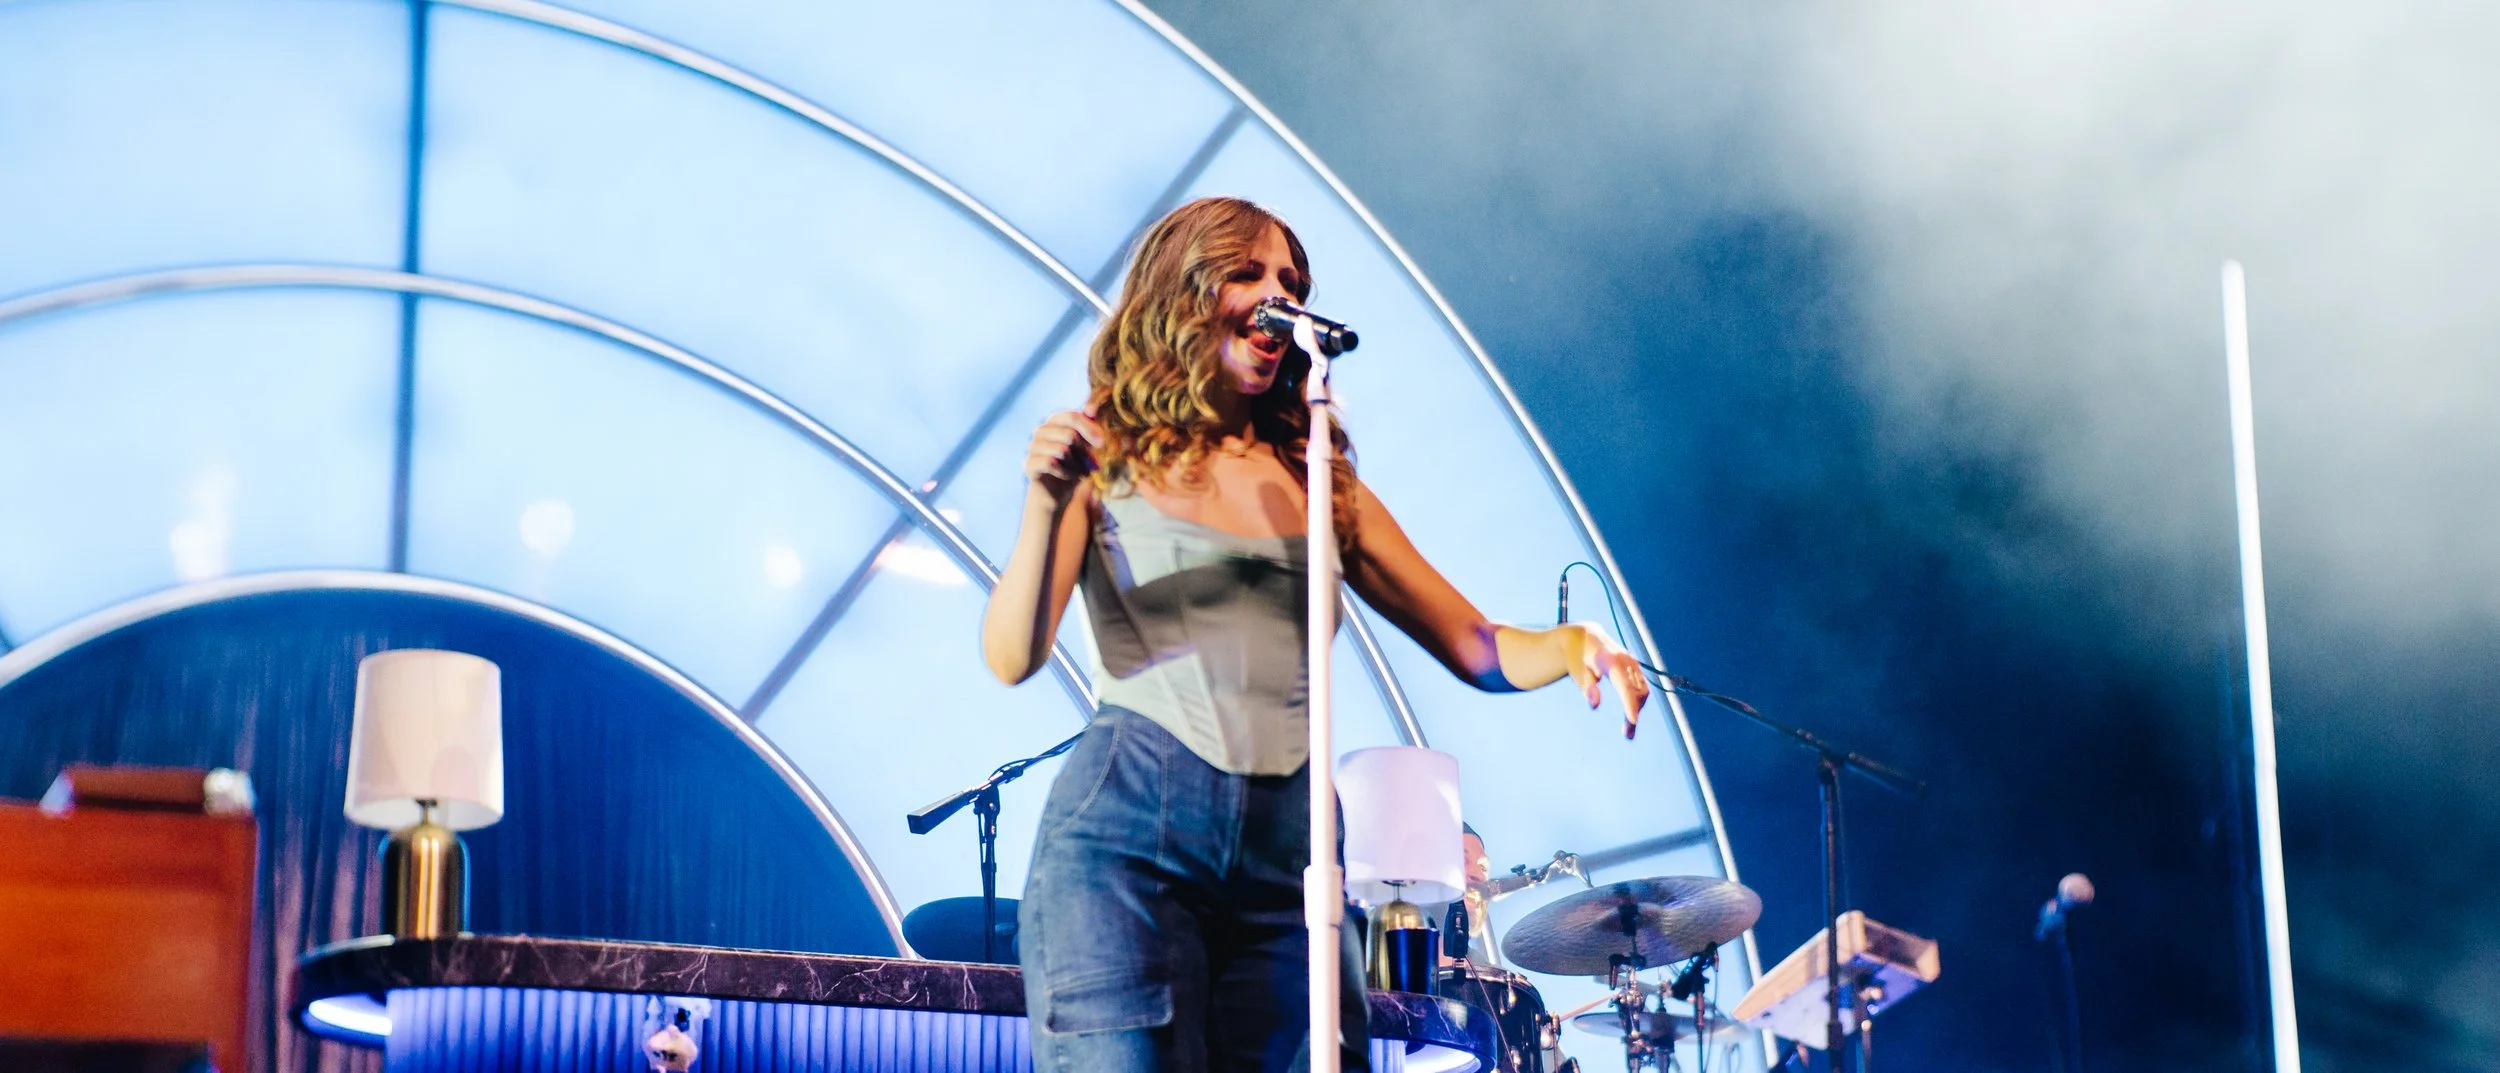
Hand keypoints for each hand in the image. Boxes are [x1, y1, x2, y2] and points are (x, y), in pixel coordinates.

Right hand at [1023, 409, 1104, 502]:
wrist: (1057, 491)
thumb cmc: (1074, 464)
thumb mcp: (1086, 444)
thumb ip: (1089, 425)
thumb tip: (1092, 407)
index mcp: (1054, 420)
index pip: (1072, 417)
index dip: (1089, 429)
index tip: (1102, 444)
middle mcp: (1040, 430)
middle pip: (1070, 435)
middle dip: (1085, 453)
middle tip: (1092, 465)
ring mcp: (1032, 446)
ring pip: (1062, 450)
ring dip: (1077, 465)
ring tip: (1080, 472)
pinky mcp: (1028, 464)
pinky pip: (1051, 463)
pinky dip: (1066, 472)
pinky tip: (1068, 476)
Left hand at [1556, 622, 1651, 738]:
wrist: (1586, 637)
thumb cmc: (1577, 655)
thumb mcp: (1575, 669)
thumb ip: (1586, 686)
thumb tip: (1594, 705)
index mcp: (1609, 659)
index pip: (1622, 682)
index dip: (1628, 701)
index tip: (1632, 720)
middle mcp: (1625, 660)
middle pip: (1635, 690)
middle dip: (1633, 712)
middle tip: (1627, 735)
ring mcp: (1632, 664)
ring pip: (1642, 691)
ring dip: (1637, 711)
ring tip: (1628, 732)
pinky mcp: (1635, 669)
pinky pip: (1641, 689)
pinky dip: (1637, 705)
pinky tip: (1630, 720)